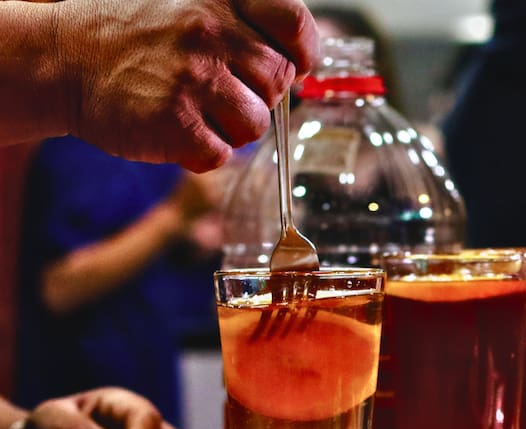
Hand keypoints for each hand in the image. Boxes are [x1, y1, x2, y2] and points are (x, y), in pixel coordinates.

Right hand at [56, 0, 318, 172]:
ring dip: (230, 128)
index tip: (292, 64)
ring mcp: (193, 78)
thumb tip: (300, 63)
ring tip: (192, 109)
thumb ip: (241, 24)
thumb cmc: (135, 37)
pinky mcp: (175, 122)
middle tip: (215, 90)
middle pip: (277, 82)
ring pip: (255, 123)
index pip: (294, 23)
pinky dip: (201, 152)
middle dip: (255, 94)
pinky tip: (173, 129)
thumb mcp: (188, 4)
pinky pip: (221, 154)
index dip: (301, 51)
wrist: (62, 59)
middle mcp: (210, 31)